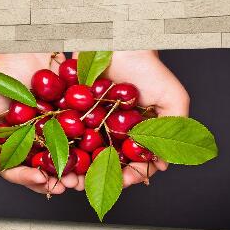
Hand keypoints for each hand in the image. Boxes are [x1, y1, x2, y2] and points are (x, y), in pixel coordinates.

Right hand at [0, 53, 78, 194]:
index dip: (28, 179)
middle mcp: (32, 146)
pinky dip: (85, 153)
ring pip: (62, 162)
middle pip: (43, 173)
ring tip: (79, 179)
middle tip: (67, 186)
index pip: (17, 172)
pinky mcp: (69, 125)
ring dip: (72, 174)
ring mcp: (52, 137)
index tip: (41, 179)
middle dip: (55, 182)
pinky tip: (91, 159)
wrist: (23, 56)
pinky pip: (78, 142)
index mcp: (12, 148)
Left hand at [73, 50, 189, 189]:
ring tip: (68, 179)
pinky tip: (55, 159)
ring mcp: (94, 126)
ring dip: (76, 170)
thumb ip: (173, 130)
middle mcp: (115, 134)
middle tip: (88, 186)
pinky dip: (62, 149)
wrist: (118, 42)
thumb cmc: (148, 69)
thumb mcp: (172, 99)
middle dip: (97, 178)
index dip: (129, 176)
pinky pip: (68, 136)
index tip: (122, 182)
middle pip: (106, 164)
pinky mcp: (75, 114)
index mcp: (137, 135)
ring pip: (84, 155)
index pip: (134, 164)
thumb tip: (163, 164)